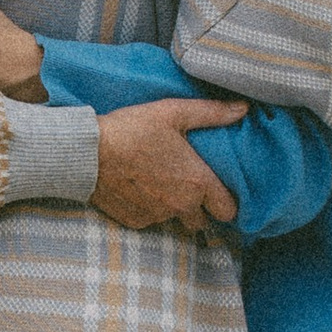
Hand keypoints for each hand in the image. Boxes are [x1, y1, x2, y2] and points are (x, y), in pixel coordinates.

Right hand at [93, 94, 245, 234]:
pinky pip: (151, 221)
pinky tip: (139, 188)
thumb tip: (243, 108)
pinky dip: (149, 209)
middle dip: (199, 209)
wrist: (88, 153)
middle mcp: (181, 206)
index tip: (218, 192)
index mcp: (197, 182)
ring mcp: (157, 217)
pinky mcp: (135, 222)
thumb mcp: (173, 112)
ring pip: (175, 221)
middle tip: (187, 186)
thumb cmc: (132, 129)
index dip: (226, 202)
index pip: (228, 211)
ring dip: (173, 209)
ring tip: (159, 183)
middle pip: (202, 222)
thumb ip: (212, 113)